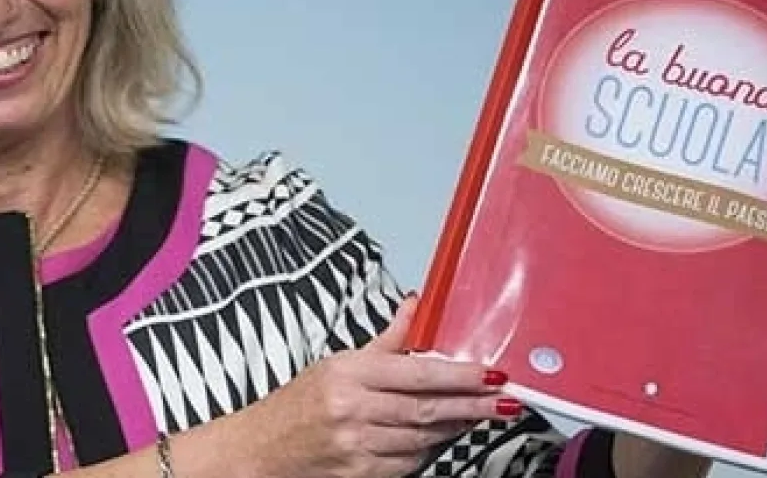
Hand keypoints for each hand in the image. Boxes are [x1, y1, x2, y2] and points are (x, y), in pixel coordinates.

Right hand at [239, 295, 520, 477]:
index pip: (418, 372)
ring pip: (424, 438)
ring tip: (478, 415)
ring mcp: (358, 445)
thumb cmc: (297, 404)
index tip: (489, 373)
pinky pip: (409, 463)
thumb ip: (386, 340)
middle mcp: (354, 409)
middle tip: (505, 401)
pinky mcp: (360, 473)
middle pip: (428, 408)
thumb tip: (415, 306)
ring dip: (455, 427)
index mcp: (350, 374)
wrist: (261, 451)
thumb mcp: (338, 362)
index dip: (460, 375)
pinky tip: (441, 437)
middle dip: (473, 405)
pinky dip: (429, 449)